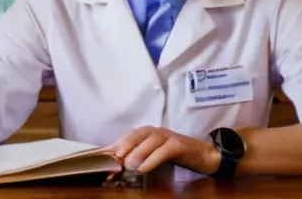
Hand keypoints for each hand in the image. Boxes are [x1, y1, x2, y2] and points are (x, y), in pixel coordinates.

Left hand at [105, 126, 220, 174]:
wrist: (202, 155)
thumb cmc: (174, 156)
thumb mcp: (152, 157)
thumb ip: (135, 159)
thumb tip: (115, 166)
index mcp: (145, 134)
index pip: (125, 139)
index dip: (112, 149)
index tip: (99, 159)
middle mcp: (155, 132)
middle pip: (135, 135)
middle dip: (123, 146)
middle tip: (113, 160)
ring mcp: (167, 136)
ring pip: (149, 140)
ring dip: (137, 153)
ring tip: (128, 165)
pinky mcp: (179, 144)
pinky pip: (164, 150)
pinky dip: (153, 159)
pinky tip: (144, 168)